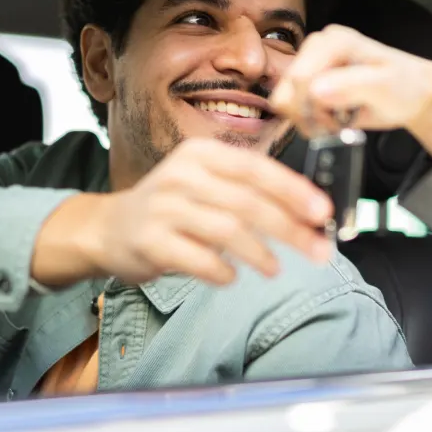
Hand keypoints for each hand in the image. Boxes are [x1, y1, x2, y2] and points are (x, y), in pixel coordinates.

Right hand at [33, 139, 334, 287]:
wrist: (108, 228)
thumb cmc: (172, 207)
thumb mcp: (207, 184)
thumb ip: (250, 191)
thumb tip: (309, 214)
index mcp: (202, 154)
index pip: (257, 169)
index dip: (294, 191)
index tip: (322, 213)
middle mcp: (181, 175)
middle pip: (247, 202)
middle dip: (289, 229)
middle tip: (318, 251)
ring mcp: (163, 208)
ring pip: (226, 230)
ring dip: (260, 253)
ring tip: (275, 269)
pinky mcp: (149, 241)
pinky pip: (198, 259)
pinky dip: (222, 271)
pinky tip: (232, 277)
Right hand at [268, 24, 431, 158]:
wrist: (413, 94)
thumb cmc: (405, 85)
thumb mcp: (384, 86)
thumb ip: (351, 86)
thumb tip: (315, 90)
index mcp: (333, 42)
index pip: (299, 79)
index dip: (313, 106)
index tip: (336, 118)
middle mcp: (317, 50)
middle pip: (287, 93)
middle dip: (312, 115)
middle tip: (340, 119)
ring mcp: (312, 68)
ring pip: (287, 106)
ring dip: (312, 121)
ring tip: (340, 118)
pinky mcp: (309, 85)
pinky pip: (293, 112)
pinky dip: (313, 123)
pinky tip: (334, 119)